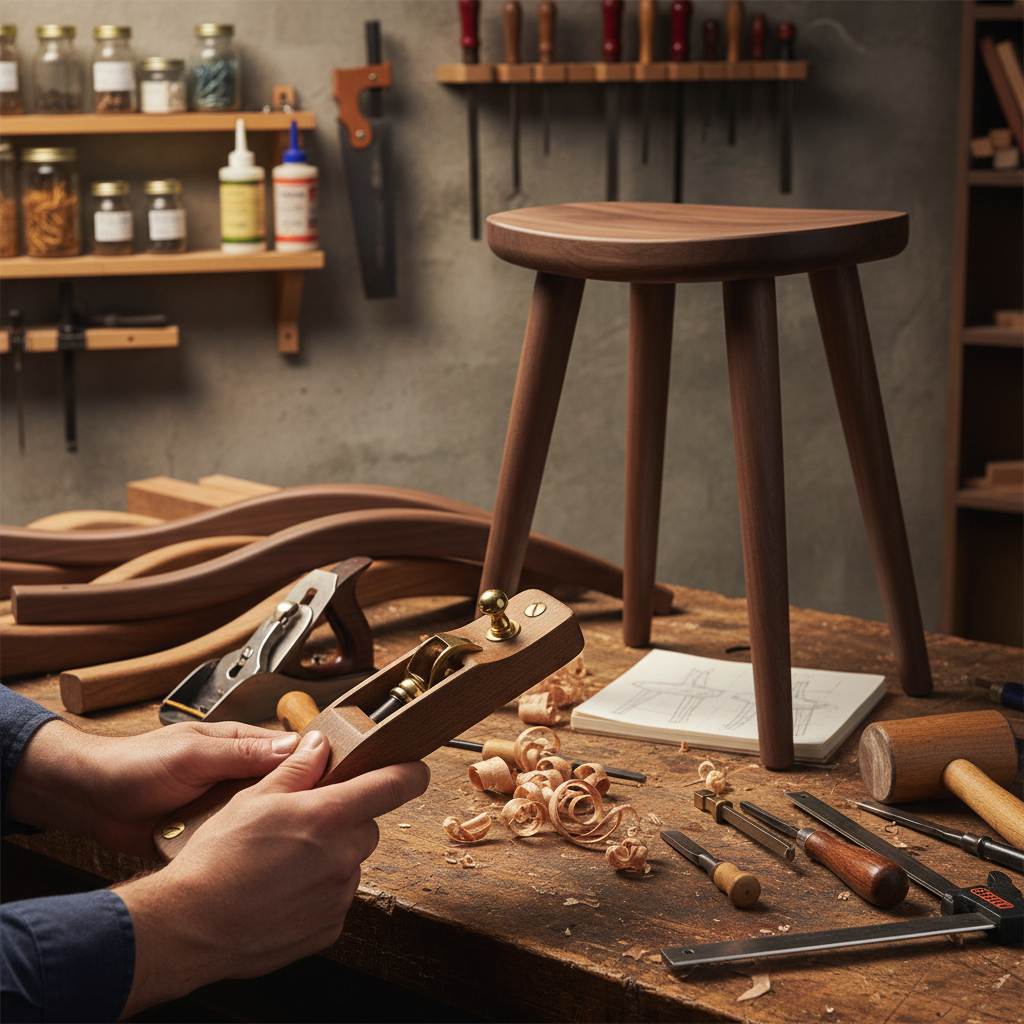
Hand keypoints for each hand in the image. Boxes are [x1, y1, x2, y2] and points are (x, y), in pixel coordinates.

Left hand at [8, 718, 302, 856]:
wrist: (89, 800)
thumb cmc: (134, 764)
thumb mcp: (192, 754)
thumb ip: (241, 753)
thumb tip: (295, 747)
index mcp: (242, 745)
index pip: (294, 753)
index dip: (319, 769)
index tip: (340, 786)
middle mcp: (238, 775)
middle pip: (285, 792)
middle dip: (298, 808)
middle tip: (317, 828)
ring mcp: (225, 808)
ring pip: (264, 823)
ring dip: (271, 834)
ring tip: (292, 853)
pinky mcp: (210, 837)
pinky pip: (237, 846)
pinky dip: (244, 854)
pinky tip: (258, 866)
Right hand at [117, 731, 428, 1016]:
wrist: (190, 925)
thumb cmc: (217, 859)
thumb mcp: (254, 798)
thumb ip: (297, 769)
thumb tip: (320, 745)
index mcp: (329, 816)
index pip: (394, 786)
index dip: (409, 772)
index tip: (415, 769)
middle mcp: (343, 857)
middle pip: (368, 825)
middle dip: (346, 819)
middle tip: (304, 824)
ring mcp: (338, 896)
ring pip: (351, 863)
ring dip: (330, 857)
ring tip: (283, 863)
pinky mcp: (328, 928)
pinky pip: (336, 898)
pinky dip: (318, 891)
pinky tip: (283, 890)